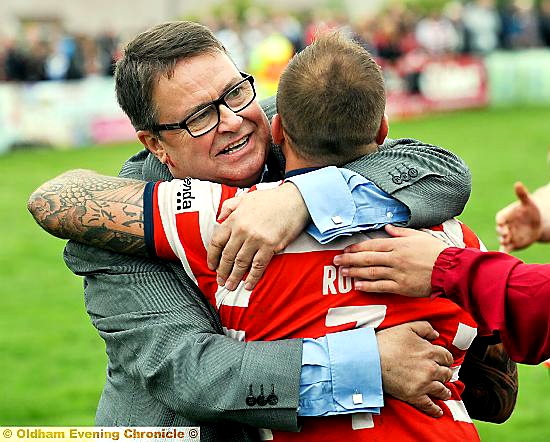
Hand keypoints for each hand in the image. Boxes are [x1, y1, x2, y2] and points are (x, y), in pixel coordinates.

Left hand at [207, 183, 309, 290]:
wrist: (294, 199)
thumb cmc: (271, 199)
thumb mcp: (245, 197)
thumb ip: (229, 206)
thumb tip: (219, 218)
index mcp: (234, 219)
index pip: (217, 241)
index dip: (212, 256)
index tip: (212, 265)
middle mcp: (242, 230)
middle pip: (227, 256)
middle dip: (222, 271)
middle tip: (220, 281)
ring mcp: (256, 239)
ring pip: (241, 263)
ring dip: (234, 277)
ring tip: (231, 286)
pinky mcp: (270, 246)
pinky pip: (258, 265)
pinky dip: (252, 277)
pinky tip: (248, 285)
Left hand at [333, 225, 447, 296]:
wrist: (451, 269)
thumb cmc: (436, 251)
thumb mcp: (418, 236)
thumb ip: (400, 232)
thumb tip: (387, 227)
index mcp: (397, 245)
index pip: (371, 245)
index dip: (356, 249)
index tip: (345, 251)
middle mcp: (394, 258)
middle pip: (366, 259)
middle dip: (349, 260)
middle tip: (336, 261)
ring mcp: (397, 273)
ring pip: (371, 273)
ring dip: (355, 273)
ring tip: (343, 272)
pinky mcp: (402, 287)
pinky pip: (381, 287)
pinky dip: (368, 286)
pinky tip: (358, 286)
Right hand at [376, 321, 453, 417]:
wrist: (370, 359)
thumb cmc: (386, 342)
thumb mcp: (406, 327)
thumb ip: (425, 328)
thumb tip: (436, 335)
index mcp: (429, 351)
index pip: (446, 357)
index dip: (445, 359)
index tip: (443, 362)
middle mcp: (430, 368)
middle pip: (446, 374)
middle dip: (445, 374)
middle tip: (443, 376)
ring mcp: (423, 383)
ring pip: (442, 390)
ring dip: (444, 391)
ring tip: (443, 392)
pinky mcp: (414, 396)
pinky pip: (430, 405)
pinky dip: (436, 409)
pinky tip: (438, 411)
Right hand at [495, 182, 541, 251]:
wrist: (537, 223)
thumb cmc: (531, 210)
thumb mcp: (528, 202)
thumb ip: (522, 194)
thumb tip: (518, 184)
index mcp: (505, 215)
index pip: (500, 218)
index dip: (500, 221)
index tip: (502, 223)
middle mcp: (504, 226)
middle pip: (499, 229)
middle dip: (501, 232)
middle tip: (506, 234)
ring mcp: (507, 236)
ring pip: (502, 239)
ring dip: (503, 241)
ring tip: (506, 242)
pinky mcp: (511, 244)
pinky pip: (505, 248)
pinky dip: (504, 251)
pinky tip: (504, 254)